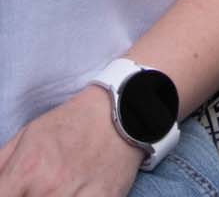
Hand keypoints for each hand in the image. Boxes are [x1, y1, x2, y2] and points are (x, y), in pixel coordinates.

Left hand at [0, 84, 143, 196]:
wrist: (123, 112)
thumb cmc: (72, 123)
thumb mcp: (28, 135)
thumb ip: (1, 165)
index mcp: (28, 167)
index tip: (13, 193)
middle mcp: (49, 185)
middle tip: (36, 191)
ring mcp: (77, 196)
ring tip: (55, 193)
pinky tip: (73, 196)